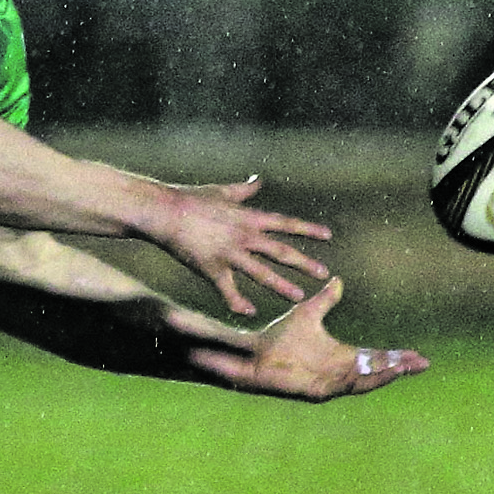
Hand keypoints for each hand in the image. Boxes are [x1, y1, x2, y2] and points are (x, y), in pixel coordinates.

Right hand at [154, 176, 333, 315]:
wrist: (165, 211)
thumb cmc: (190, 198)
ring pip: (262, 273)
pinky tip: (249, 312)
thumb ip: (243, 191)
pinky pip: (228, 290)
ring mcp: (229, 254)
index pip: (286, 224)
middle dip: (304, 263)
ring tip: (299, 296)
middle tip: (324, 273)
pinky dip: (238, 303)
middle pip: (281, 251)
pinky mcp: (212, 269)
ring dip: (282, 285)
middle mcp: (244, 236)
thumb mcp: (221, 191)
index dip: (308, 230)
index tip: (328, 236)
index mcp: (248, 217)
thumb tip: (257, 181)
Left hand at [189, 277, 429, 399]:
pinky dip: (360, 382)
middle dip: (399, 368)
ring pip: (364, 382)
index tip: (418, 355)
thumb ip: (325, 300)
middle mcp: (338, 372)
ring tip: (404, 368)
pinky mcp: (316, 391)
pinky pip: (342, 388)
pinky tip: (373, 376)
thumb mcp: (307, 313)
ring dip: (384, 376)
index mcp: (340, 356)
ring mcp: (328, 383)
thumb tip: (337, 280)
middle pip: (376, 372)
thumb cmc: (277, 337)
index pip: (375, 358)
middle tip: (422, 363)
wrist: (252, 354)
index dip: (396, 357)